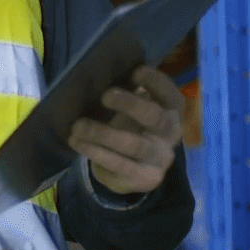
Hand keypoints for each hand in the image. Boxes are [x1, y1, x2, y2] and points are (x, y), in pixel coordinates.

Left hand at [69, 65, 184, 196]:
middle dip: (131, 104)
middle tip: (105, 95)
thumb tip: (98, 77)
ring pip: (134, 145)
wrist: (135, 169)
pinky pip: (119, 164)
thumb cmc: (132, 126)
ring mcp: (160, 158)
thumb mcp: (134, 109)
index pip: (170, 94)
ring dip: (102, 133)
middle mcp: (171, 134)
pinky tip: (77, 142)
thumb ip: (127, 94)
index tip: (135, 71)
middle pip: (155, 117)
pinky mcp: (145, 177)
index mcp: (172, 110)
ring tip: (78, 126)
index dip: (156, 82)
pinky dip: (96, 152)